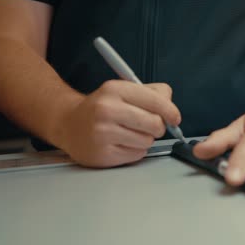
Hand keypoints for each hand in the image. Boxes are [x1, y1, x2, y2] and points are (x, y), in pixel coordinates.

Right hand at [52, 81, 180, 166]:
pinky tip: (121, 143)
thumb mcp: (124, 90)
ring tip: (129, 133)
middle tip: (148, 125)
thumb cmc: (103, 108)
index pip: (156, 101)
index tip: (175, 118)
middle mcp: (106, 110)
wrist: (69, 124)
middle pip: (155, 124)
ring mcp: (103, 133)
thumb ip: (152, 94)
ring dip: (144, 140)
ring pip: (147, 141)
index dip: (171, 112)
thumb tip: (172, 110)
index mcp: (115, 89)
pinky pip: (137, 155)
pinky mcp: (103, 154)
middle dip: (158, 127)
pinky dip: (135, 151)